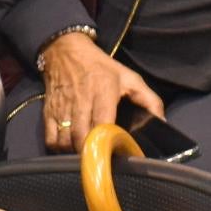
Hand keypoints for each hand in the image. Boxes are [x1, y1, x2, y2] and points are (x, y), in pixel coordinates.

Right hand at [36, 32, 162, 155]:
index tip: (116, 153)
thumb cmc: (101, 68)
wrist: (66, 51)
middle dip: (92, 153)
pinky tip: (70, 149)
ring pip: (65, 142)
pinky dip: (59, 149)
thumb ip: (150, 100)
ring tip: (87, 155)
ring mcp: (62, 108)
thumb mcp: (130, 78)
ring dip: (76, 153)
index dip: (108, 142)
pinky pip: (51, 139)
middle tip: (102, 159)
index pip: (103, 124)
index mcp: (103, 92)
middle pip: (82, 138)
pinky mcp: (48, 112)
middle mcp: (81, 101)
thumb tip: (162, 123)